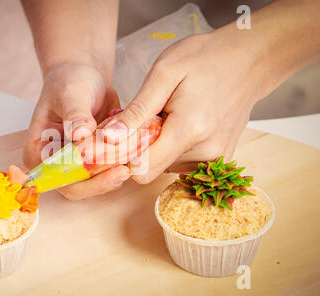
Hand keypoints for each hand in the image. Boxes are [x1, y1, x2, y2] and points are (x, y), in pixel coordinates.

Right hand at [23, 62, 130, 199]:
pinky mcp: (93, 161)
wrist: (85, 75)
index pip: (57, 178)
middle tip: (125, 169)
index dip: (80, 179)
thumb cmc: (69, 81)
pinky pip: (108, 171)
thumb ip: (75, 114)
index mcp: (37, 152)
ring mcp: (75, 164)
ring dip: (115, 173)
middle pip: (78, 186)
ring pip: (95, 181)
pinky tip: (136, 153)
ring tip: (134, 158)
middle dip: (103, 180)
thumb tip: (80, 134)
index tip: (105, 169)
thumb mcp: (70, 94)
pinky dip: (122, 164)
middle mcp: (54, 163)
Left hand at [101, 30, 269, 182]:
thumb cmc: (205, 59)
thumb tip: (110, 139)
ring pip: (167, 165)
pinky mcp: (220, 158)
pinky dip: (174, 147)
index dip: (124, 156)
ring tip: (169, 116)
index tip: (121, 137)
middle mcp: (205, 152)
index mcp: (189, 130)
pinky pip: (182, 162)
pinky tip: (181, 124)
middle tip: (149, 117)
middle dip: (141, 147)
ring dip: (159, 146)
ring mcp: (216, 158)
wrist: (249, 59)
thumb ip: (137, 110)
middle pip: (153, 168)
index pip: (142, 170)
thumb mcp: (163, 73)